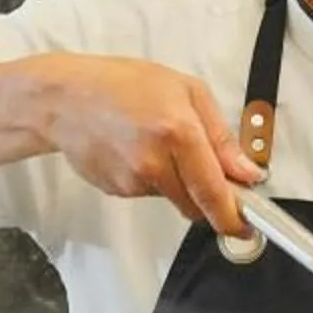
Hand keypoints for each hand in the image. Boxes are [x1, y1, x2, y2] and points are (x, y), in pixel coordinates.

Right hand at [26, 53, 261, 233]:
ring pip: (174, 199)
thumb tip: (248, 174)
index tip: (247, 229)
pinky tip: (137, 150)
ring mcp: (133, 181)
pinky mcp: (117, 191)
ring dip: (178, 183)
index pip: (214, 192)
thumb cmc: (126, 84)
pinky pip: (149, 193)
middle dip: (209, 199)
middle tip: (206, 172)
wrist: (64, 98)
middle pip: (196, 206)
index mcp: (179, 133)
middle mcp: (155, 163)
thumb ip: (221, 136)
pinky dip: (153, 179)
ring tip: (159, 144)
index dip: (233, 218)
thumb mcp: (187, 91)